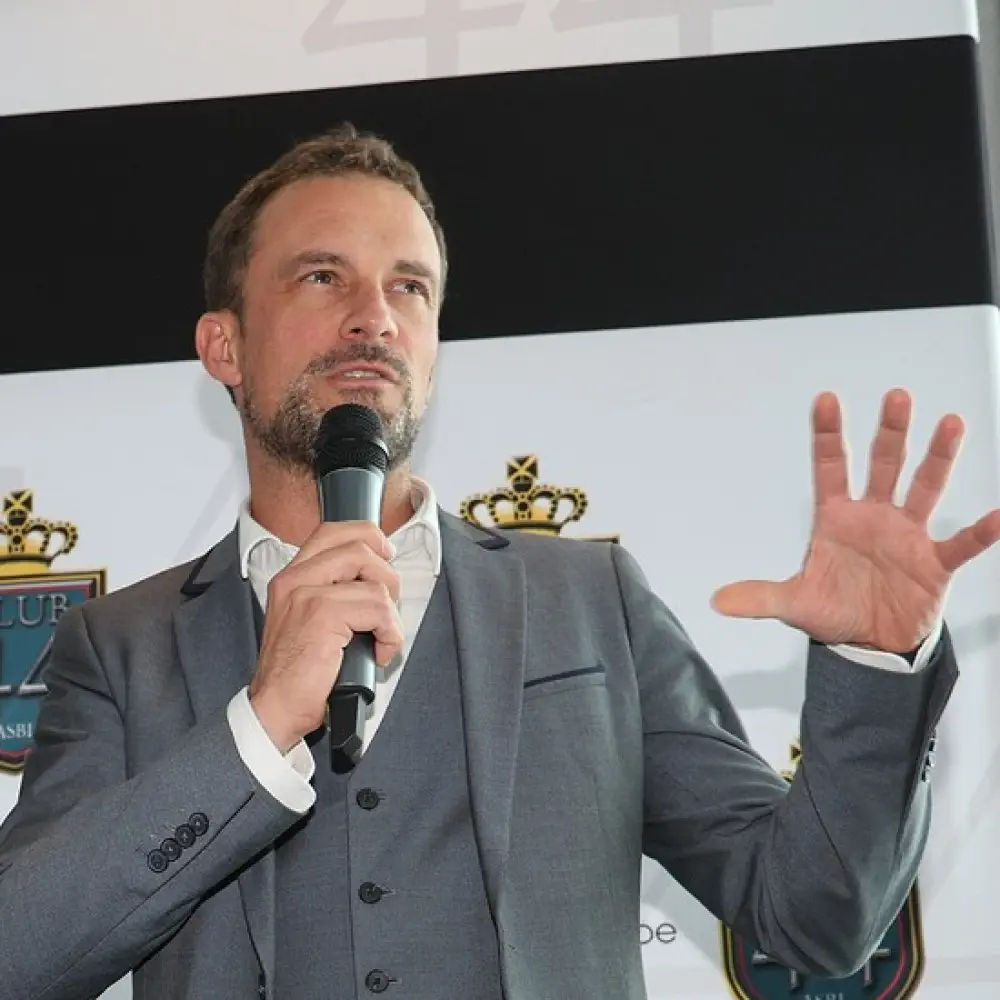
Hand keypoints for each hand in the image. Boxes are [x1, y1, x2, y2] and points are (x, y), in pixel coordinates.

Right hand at [248, 522, 402, 752]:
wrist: (275, 708)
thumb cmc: (297, 672)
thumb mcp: (309, 620)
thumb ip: (334, 592)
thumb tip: (377, 579)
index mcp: (292, 576)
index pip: (333, 532)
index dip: (368, 538)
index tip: (384, 558)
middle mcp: (295, 579)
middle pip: (360, 546)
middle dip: (388, 576)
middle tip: (385, 609)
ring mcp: (307, 594)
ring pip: (376, 580)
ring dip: (391, 613)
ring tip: (381, 636)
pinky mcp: (323, 616)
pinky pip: (379, 609)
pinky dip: (391, 633)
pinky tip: (379, 653)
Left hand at [711, 389, 999, 651]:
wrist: (870, 645)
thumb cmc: (834, 613)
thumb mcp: (794, 603)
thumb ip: (759, 597)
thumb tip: (717, 601)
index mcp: (836, 518)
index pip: (829, 467)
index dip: (827, 435)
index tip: (825, 399)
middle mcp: (874, 517)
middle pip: (883, 465)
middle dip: (889, 433)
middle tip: (897, 396)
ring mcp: (907, 536)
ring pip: (925, 488)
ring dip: (938, 458)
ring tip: (951, 423)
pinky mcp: (934, 563)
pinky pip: (962, 543)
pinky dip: (983, 530)